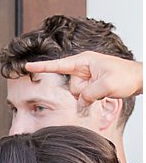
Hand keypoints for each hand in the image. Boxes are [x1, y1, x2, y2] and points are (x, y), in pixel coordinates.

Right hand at [26, 51, 141, 105]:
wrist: (140, 79)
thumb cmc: (127, 76)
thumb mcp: (106, 86)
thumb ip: (88, 94)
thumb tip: (80, 101)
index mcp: (84, 61)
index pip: (58, 65)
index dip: (42, 67)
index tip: (27, 67)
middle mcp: (84, 67)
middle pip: (72, 86)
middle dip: (83, 91)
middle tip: (101, 88)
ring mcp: (89, 75)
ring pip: (78, 93)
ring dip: (90, 95)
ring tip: (106, 90)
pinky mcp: (93, 83)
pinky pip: (85, 95)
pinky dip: (92, 97)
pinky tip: (103, 93)